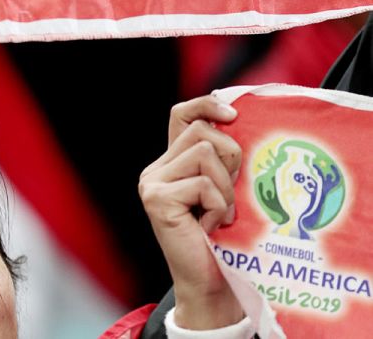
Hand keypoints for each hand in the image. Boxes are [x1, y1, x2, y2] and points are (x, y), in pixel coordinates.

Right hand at [139, 95, 243, 329]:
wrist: (210, 283)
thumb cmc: (223, 239)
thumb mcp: (224, 189)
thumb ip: (221, 160)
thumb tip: (237, 120)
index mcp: (169, 163)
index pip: (181, 113)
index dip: (207, 104)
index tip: (233, 114)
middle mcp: (155, 170)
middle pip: (201, 131)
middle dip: (230, 158)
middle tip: (228, 194)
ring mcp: (152, 184)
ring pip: (205, 153)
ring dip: (226, 187)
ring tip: (220, 214)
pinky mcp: (157, 199)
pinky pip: (204, 184)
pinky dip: (219, 206)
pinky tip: (210, 226)